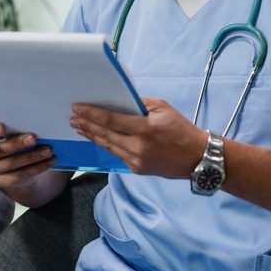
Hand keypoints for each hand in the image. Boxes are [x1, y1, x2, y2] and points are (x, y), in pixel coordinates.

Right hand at [0, 123, 54, 191]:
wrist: (13, 165)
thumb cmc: (12, 142)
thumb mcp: (10, 134)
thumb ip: (15, 130)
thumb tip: (34, 123)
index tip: (3, 127)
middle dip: (18, 144)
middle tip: (34, 138)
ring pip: (12, 164)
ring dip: (32, 157)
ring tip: (48, 150)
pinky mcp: (2, 182)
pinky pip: (20, 176)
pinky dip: (37, 168)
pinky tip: (49, 161)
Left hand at [70, 98, 206, 177]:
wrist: (198, 158)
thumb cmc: (182, 129)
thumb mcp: (163, 108)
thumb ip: (140, 104)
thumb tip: (119, 100)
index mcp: (145, 128)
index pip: (111, 119)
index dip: (92, 114)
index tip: (78, 108)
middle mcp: (138, 147)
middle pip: (105, 134)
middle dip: (87, 125)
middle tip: (72, 118)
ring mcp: (136, 161)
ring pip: (108, 146)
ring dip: (93, 136)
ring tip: (79, 128)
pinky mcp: (137, 169)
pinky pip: (118, 154)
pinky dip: (106, 145)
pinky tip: (98, 138)